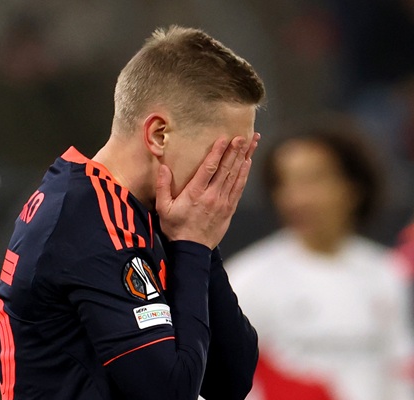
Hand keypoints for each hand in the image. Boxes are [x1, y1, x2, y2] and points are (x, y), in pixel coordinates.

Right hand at [155, 133, 260, 248]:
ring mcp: (223, 202)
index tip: (225, 138)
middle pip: (226, 169)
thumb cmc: (176, 229)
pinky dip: (244, 174)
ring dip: (244, 158)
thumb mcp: (163, 208)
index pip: (209, 168)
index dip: (218, 152)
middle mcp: (212, 196)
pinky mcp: (229, 209)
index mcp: (195, 193)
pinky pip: (239, 188)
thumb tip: (164, 167)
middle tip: (243, 135)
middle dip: (236, 150)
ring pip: (235, 176)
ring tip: (251, 143)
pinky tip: (247, 163)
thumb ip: (162, 187)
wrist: (191, 250)